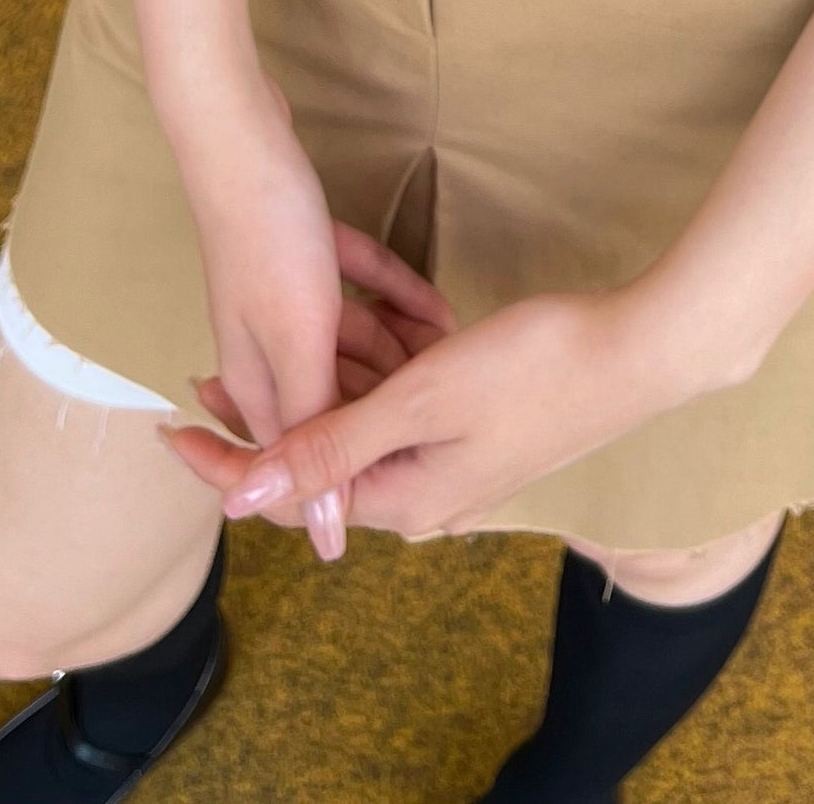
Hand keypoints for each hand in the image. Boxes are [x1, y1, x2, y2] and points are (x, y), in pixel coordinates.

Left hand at [166, 283, 700, 559]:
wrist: (640, 349)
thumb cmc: (534, 368)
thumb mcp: (419, 398)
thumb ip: (328, 443)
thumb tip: (238, 493)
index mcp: (403, 499)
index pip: (288, 495)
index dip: (227, 458)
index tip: (173, 420)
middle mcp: (424, 493)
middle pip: (322, 458)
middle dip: (272, 409)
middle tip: (211, 362)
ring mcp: (455, 460)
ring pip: (365, 422)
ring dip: (334, 374)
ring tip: (287, 322)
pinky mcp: (478, 426)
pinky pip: (406, 403)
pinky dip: (384, 363)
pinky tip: (373, 314)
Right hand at [172, 73, 455, 537]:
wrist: (238, 133)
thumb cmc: (267, 238)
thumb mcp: (299, 343)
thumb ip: (318, 436)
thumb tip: (324, 537)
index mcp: (260, 381)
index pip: (299, 460)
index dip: (342, 485)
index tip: (404, 485)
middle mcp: (265, 347)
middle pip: (335, 401)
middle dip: (389, 406)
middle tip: (452, 411)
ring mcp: (281, 295)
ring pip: (352, 345)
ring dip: (401, 351)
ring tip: (460, 360)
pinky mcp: (299, 249)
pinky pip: (356, 290)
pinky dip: (394, 296)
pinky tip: (441, 307)